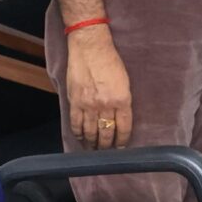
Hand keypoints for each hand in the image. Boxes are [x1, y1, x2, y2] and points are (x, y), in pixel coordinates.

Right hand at [65, 31, 133, 148]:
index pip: (124, 127)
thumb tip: (120, 117)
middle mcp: (105, 105)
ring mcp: (88, 105)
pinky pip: (76, 123)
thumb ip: (122, 101)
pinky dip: (78, 133)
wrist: (91, 49)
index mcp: (122, 100)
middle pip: (106, 133)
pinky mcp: (75, 102)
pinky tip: (81, 138)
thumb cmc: (111, 62)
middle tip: (106, 152)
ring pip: (90, 131)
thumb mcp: (125, 82)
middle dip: (107, 146)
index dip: (122, 140)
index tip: (121, 147)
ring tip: (94, 150)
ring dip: (92, 143)